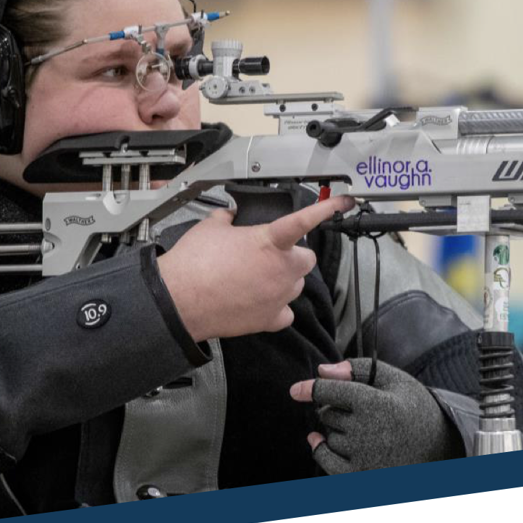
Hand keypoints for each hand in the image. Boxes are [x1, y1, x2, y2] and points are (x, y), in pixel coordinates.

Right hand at [157, 196, 353, 340]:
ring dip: (282, 280)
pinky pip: (285, 312)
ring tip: (254, 279)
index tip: (344, 203)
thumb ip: (228, 218)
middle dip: (291, 256)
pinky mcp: (270, 319)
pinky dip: (276, 307)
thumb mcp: (210, 227)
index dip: (327, 209)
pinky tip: (259, 301)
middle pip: (305, 258)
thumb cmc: (194, 265)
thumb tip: (230, 215)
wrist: (179, 301)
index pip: (305, 220)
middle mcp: (282, 268)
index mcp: (270, 241)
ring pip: (295, 284)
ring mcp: (279, 295)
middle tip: (267, 256)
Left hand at [289, 358, 464, 473]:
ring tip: (364, 427)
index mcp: (375, 403)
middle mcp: (366, 431)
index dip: (310, 388)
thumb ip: (358, 369)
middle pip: (328, 414)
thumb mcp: (394, 380)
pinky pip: (325, 460)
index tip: (296, 390)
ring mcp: (362, 456)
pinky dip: (319, 450)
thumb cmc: (414, 408)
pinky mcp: (359, 476)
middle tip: (361, 409)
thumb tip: (322, 370)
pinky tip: (318, 441)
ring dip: (336, 429)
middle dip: (335, 408)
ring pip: (328, 435)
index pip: (330, 392)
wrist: (439, 446)